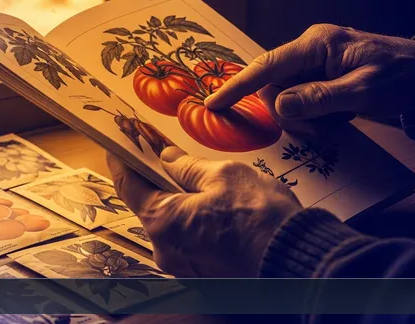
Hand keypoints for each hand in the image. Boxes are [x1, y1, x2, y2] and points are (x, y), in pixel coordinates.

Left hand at [107, 147, 300, 276]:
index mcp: (163, 222)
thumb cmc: (262, 218)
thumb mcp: (223, 175)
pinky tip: (206, 202)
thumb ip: (188, 166)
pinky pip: (187, 239)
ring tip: (188, 173)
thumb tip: (168, 159)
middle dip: (152, 176)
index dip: (121, 158)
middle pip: (148, 204)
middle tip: (156, 151)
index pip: (127, 184)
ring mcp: (183, 266)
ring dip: (175, 198)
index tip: (118, 142)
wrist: (296, 260)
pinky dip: (190, 218)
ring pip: (170, 222)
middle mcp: (166, 250)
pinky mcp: (203, 273)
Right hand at [204, 24, 414, 131]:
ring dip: (307, 120)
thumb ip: (319, 98)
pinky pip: (303, 105)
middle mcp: (310, 52)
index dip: (238, 86)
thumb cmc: (404, 75)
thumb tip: (280, 106)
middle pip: (274, 88)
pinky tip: (341, 119)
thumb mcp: (364, 90)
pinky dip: (317, 119)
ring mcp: (315, 67)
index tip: (213, 103)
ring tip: (338, 123)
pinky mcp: (322, 82)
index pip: (266, 65)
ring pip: (288, 100)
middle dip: (290, 115)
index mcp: (317, 45)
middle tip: (320, 130)